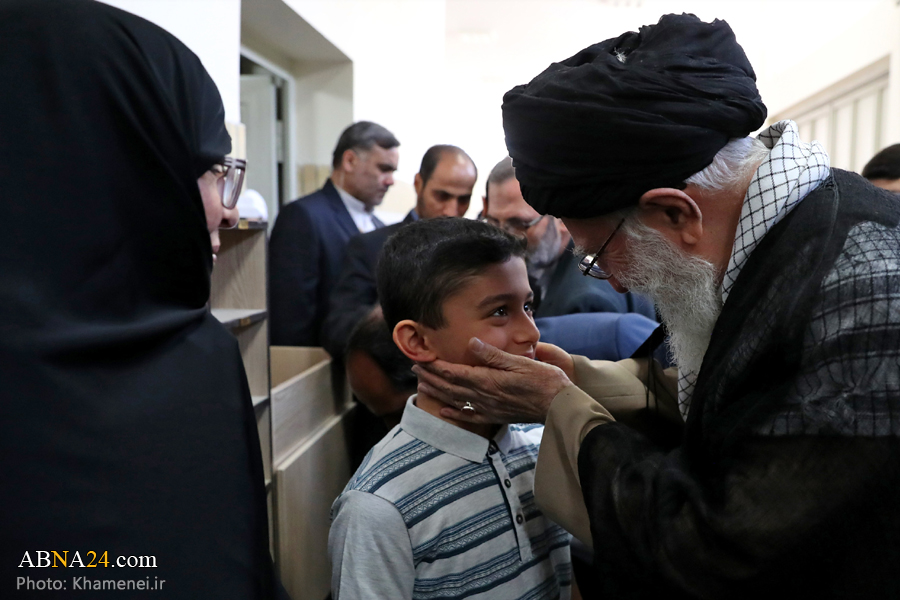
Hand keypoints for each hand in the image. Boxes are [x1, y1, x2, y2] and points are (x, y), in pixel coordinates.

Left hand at [413, 337, 572, 424]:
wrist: (559, 406)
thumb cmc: (544, 380)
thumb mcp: (519, 362)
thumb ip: (493, 354)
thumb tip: (470, 343)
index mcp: (488, 380)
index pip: (454, 372)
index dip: (436, 365)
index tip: (422, 358)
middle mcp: (484, 396)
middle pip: (451, 386)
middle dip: (431, 376)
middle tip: (415, 367)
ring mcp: (489, 408)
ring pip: (456, 400)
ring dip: (438, 392)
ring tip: (422, 384)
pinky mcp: (497, 416)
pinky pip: (471, 416)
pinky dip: (455, 414)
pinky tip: (444, 411)